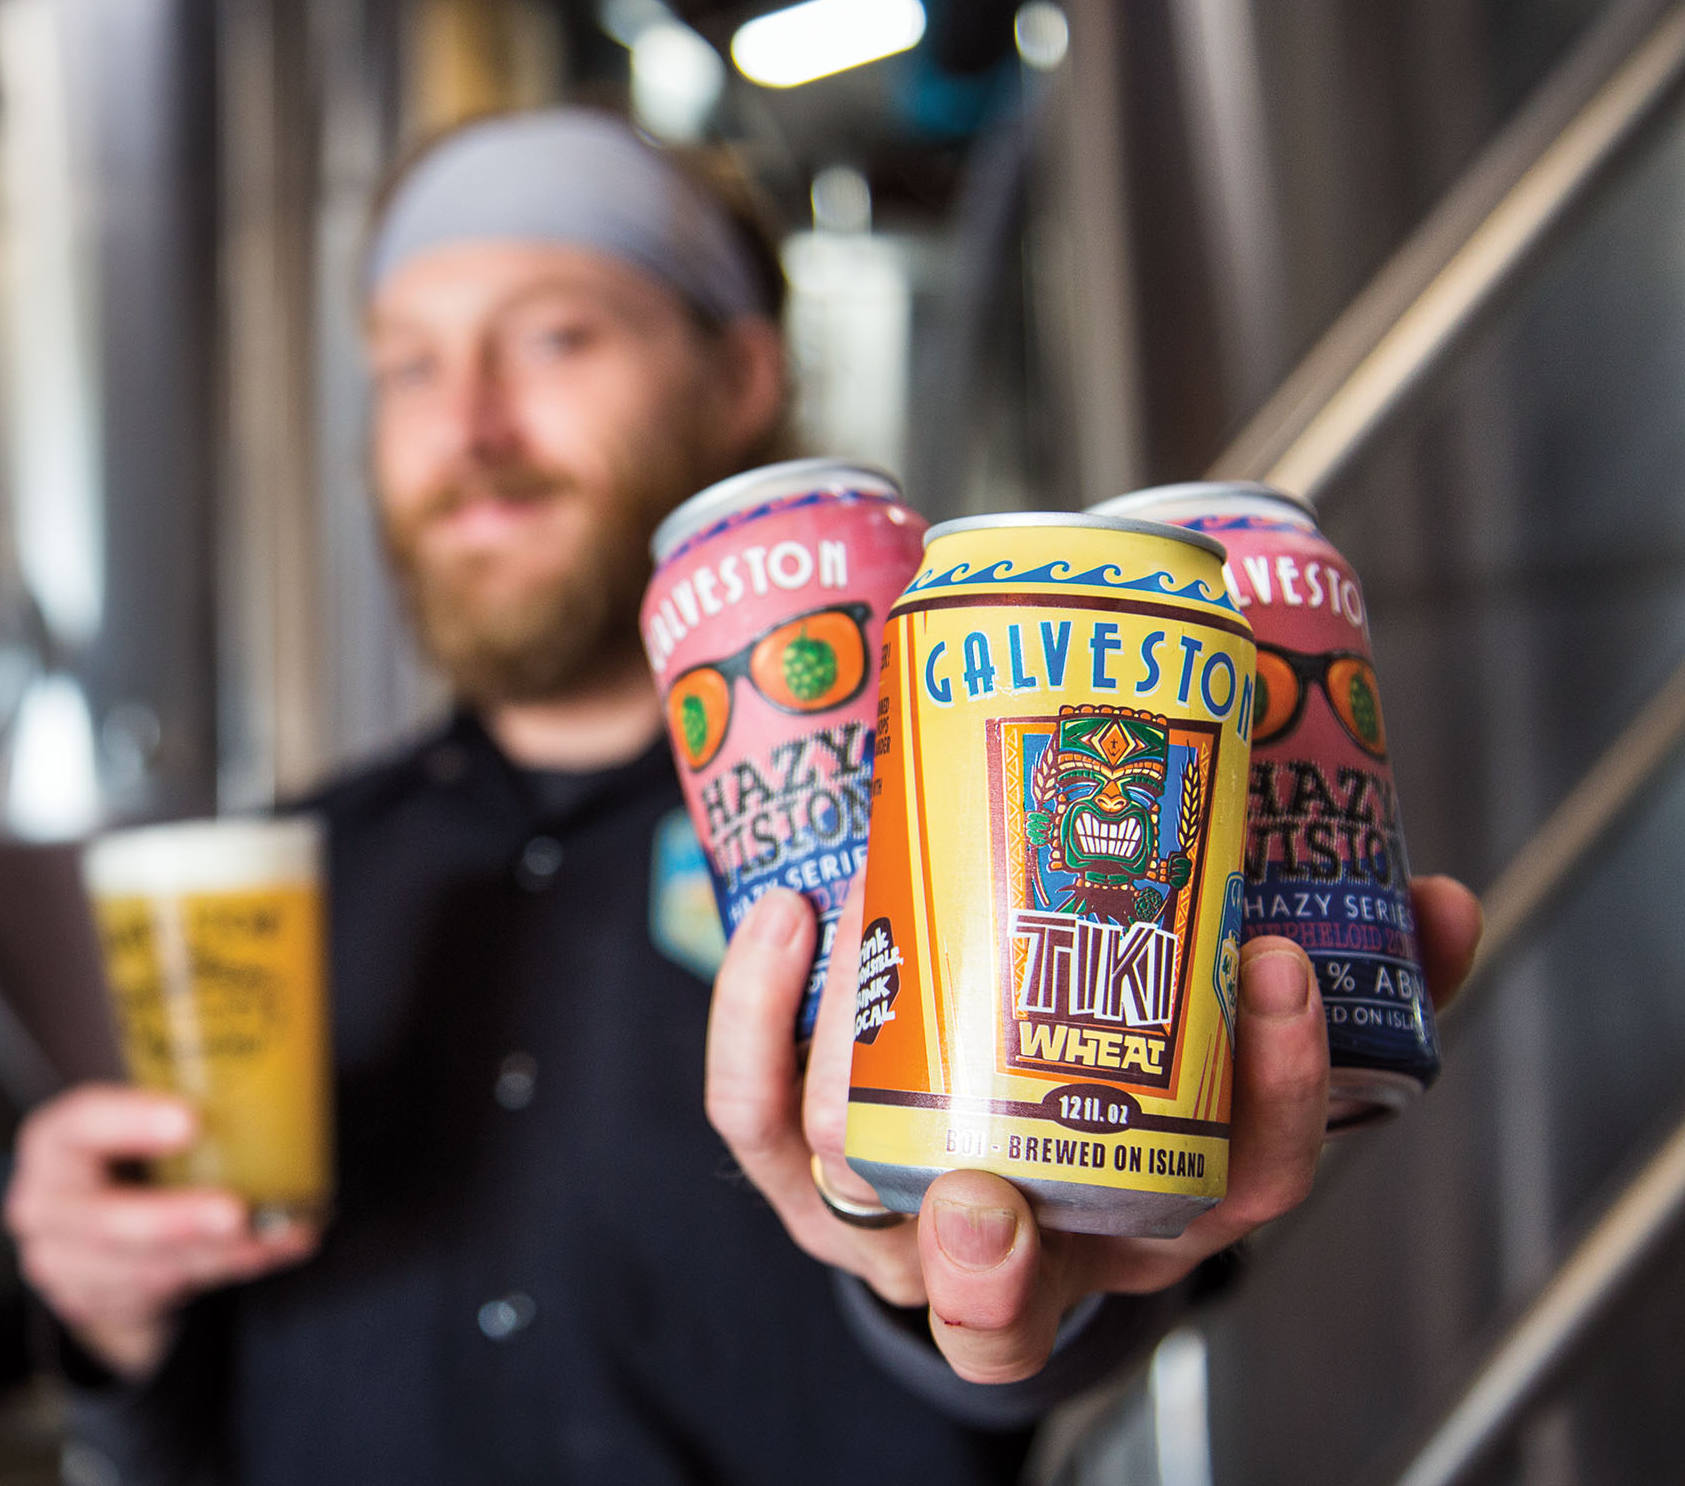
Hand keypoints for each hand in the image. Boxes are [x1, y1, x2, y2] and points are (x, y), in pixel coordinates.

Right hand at [3, 1085, 317, 1377]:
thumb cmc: (123, 1161)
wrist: (84, 1236)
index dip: (131, 1121)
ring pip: (143, 1269)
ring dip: (218, 1255)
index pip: (82, 1123)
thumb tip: (271, 1076)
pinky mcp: (91, 1303)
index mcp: (53, 1141)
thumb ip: (176, 1108)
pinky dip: (223, 1271)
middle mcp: (44, 1204)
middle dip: (178, 1219)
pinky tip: (267, 1253)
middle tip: (238, 1213)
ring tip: (278, 1236)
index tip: (190, 1120)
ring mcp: (61, 1263)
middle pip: (105, 1219)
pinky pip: (163, 1294)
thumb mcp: (132, 1125)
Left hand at [706, 872, 1481, 1384]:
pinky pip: (755, 1118)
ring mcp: (894, 1223)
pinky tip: (788, 919)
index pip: (1235, 1192)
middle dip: (992, 1255)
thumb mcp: (1230, 1052)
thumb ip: (1343, 990)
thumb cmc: (1112, 1087)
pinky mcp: (794, 1173)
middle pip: (1001, 1299)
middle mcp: (1026, 1246)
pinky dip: (758, 1023)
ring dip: (855, 1078)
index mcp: (1157, 1214)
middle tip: (993, 1187)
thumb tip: (1445, 901)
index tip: (1273, 966)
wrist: (974, 1127)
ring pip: (858, 1193)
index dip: (1268, 1092)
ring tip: (873, 935)